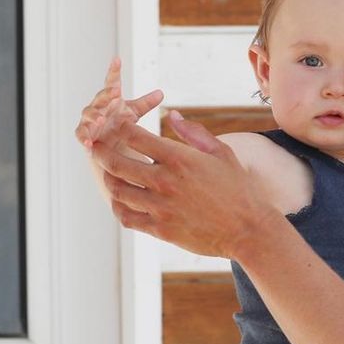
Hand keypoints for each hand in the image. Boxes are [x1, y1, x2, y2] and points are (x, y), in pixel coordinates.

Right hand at [75, 57, 162, 151]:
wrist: (111, 145)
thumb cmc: (120, 123)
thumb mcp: (134, 112)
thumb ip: (146, 103)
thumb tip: (161, 92)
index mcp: (111, 98)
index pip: (112, 81)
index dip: (114, 71)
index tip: (117, 59)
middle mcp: (98, 106)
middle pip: (101, 96)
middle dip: (106, 93)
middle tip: (115, 91)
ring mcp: (90, 119)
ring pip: (89, 114)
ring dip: (94, 116)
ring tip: (101, 119)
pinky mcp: (85, 134)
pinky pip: (81, 134)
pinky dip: (83, 137)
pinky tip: (88, 142)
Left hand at [91, 111, 278, 257]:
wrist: (248, 229)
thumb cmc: (238, 188)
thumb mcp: (221, 153)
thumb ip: (194, 132)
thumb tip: (172, 114)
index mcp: (179, 158)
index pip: (135, 136)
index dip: (121, 127)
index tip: (118, 125)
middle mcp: (165, 181)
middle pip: (116, 162)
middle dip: (101, 151)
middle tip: (95, 146)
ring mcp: (160, 207)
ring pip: (118, 190)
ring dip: (109, 179)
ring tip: (109, 173)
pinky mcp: (160, 229)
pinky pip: (127, 217)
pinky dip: (119, 207)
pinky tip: (121, 201)